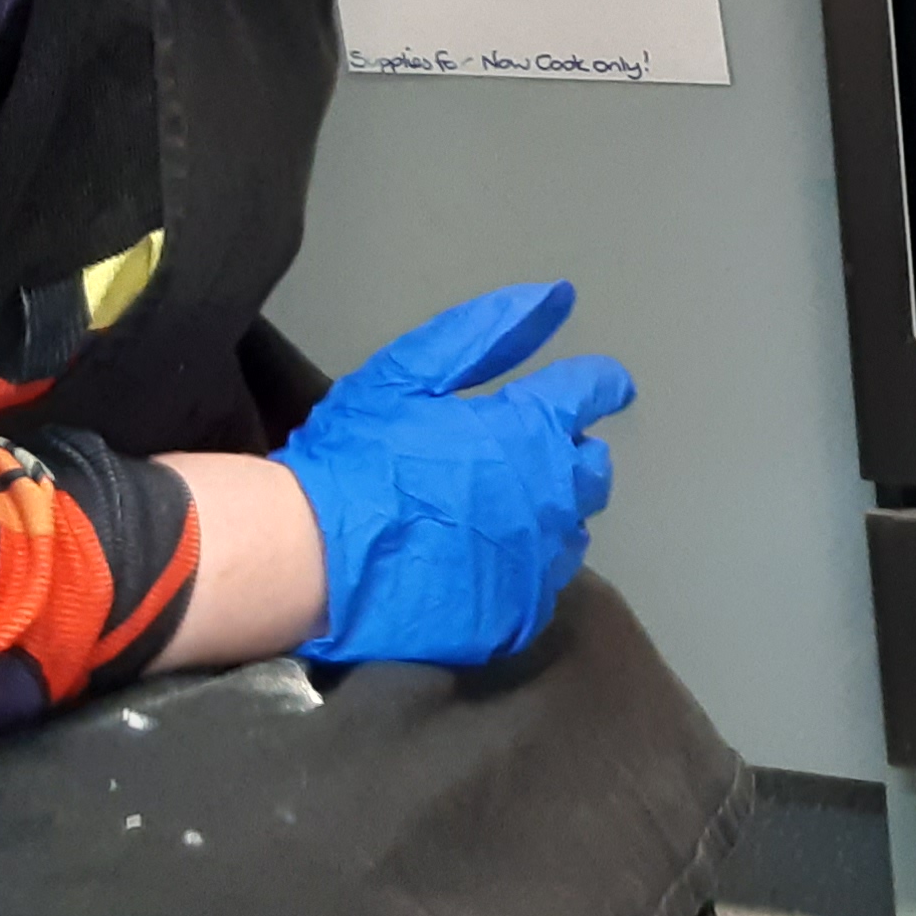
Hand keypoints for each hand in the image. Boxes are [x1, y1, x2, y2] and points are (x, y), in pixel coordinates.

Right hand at [273, 279, 633, 670]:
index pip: (592, 393)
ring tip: (502, 514)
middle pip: (592, 470)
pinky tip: (484, 565)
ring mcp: (539, 563)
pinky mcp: (518, 617)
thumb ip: (489, 333)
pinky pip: (540, 587)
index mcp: (532, 429)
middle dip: (571, 455)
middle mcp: (553, 497)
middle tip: (530, 456)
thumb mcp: (411, 374)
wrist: (313, 558)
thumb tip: (559, 297)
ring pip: (571, 532)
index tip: (602, 387)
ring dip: (550, 516)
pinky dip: (522, 571)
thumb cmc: (358, 455)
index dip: (598, 385)